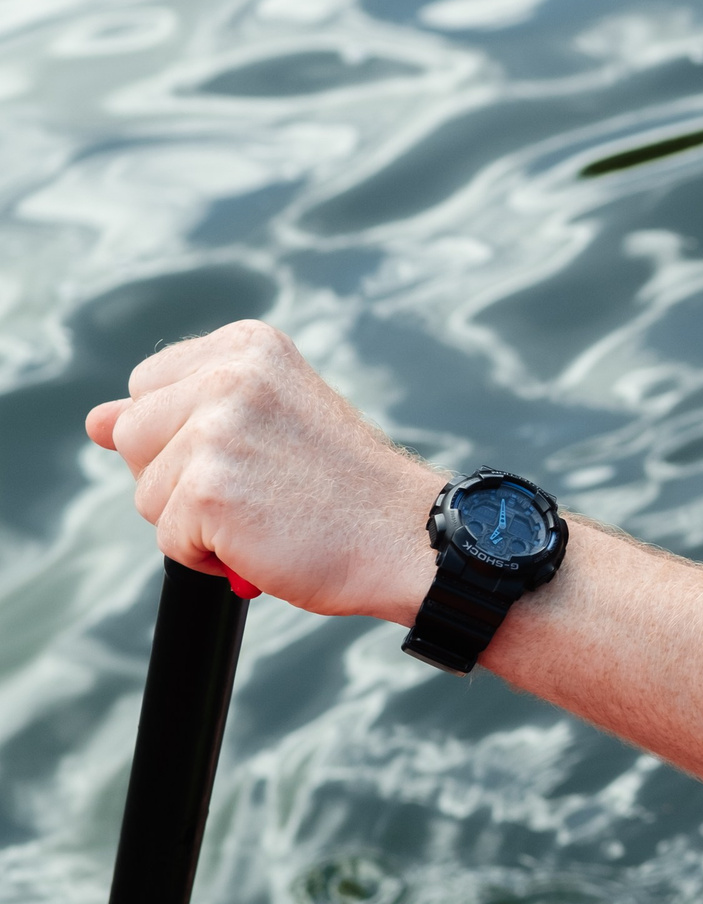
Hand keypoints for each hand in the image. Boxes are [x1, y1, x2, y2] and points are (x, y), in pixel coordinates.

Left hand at [85, 321, 444, 621]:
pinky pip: (169, 540)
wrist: (409, 536)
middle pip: (132, 435)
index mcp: (247, 346)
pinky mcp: (209, 490)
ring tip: (268, 515)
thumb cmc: (345, 488)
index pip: (148, 388)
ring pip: (145, 492)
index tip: (255, 452)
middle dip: (179, 476)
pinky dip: (211, 557)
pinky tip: (265, 542)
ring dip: (197, 521)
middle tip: (262, 488)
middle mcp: (229, 375)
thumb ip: (178, 413)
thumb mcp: (264, 425)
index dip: (187, 436)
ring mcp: (217, 430)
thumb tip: (92, 420)